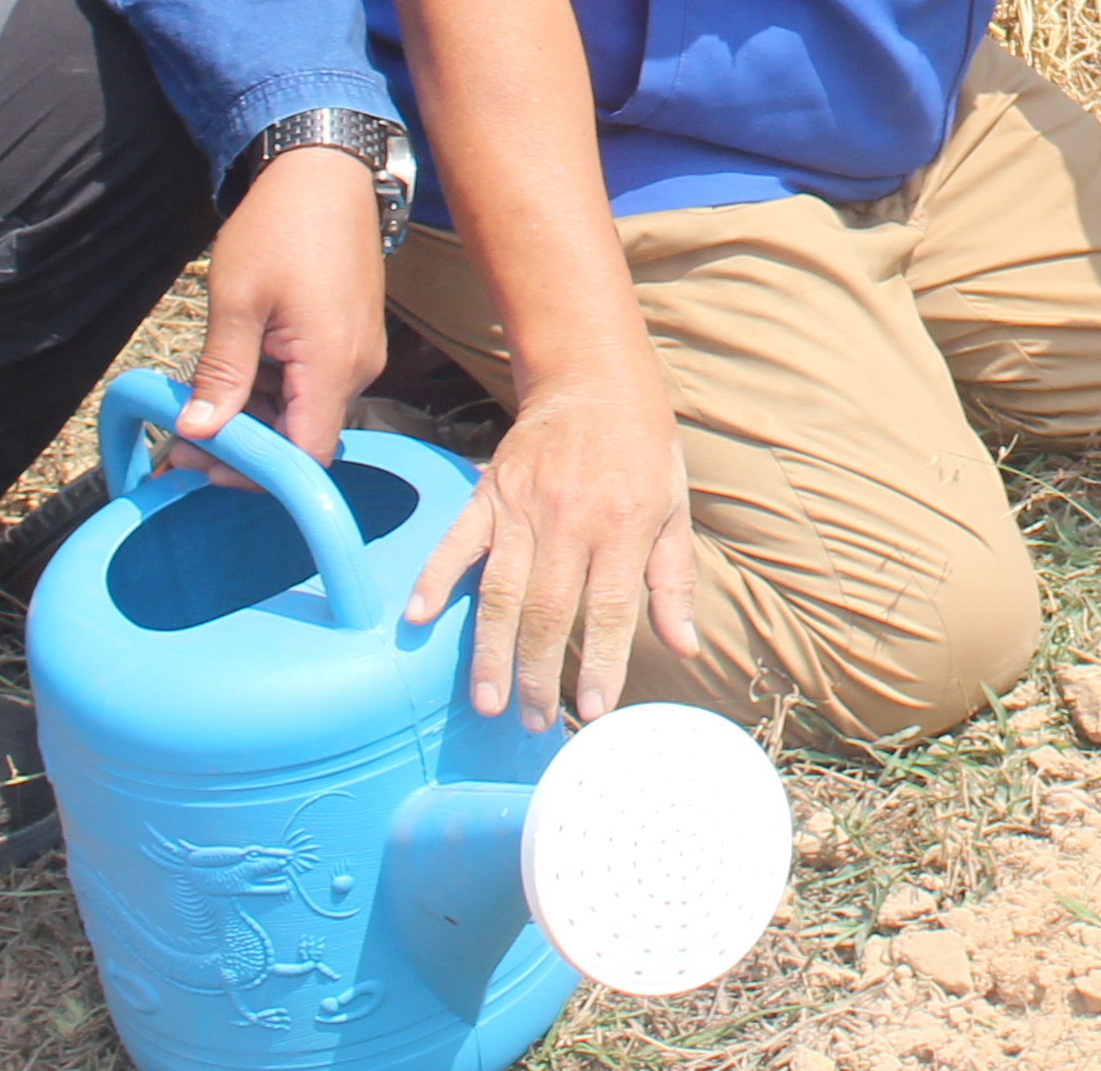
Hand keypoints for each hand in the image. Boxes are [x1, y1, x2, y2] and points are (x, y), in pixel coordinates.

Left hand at [175, 143, 388, 474]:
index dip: (255, 472)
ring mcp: (357, 351)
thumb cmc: (281, 226)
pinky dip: (270, 389)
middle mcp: (357, 367)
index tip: (203, 464)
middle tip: (182, 441)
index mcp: (333, 363)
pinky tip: (230, 376)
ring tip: (196, 405)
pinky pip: (310, 382)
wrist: (323, 171)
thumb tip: (199, 430)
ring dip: (252, 415)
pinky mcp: (349, 336)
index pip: (304, 455)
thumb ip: (221, 373)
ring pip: (302, 409)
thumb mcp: (237, 300)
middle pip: (302, 436)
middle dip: (243, 446)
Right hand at [407, 356, 702, 726]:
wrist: (593, 378)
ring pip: (502, 592)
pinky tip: (418, 620)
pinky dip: (435, 579)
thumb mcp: (674, 507)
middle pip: (549, 612)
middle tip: (530, 722)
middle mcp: (572, 521)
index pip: (610, 610)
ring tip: (487, 701)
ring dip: (491, 652)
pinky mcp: (488, 495)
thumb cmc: (643, 447)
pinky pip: (456, 542)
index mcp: (624, 526)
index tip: (592, 712)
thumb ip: (673, 580)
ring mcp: (524, 508)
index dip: (601, 664)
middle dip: (538, 675)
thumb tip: (682, 646)